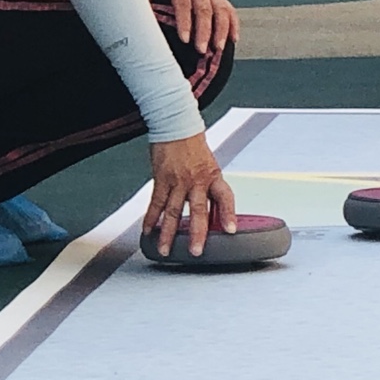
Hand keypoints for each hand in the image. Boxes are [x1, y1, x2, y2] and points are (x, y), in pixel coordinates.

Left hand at [140, 0, 239, 53]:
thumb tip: (138, 12)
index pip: (184, 3)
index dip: (184, 22)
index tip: (184, 39)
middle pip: (205, 9)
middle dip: (204, 31)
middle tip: (201, 50)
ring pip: (221, 10)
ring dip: (222, 30)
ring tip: (217, 48)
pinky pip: (230, 10)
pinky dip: (233, 25)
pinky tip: (233, 39)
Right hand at [145, 132, 236, 257]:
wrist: (176, 128)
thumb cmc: (194, 149)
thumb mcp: (210, 168)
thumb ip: (211, 191)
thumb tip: (216, 215)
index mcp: (213, 177)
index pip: (225, 197)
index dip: (228, 214)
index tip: (231, 230)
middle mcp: (196, 181)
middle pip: (198, 210)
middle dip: (197, 233)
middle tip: (196, 251)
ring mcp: (177, 181)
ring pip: (173, 211)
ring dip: (168, 233)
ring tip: (166, 249)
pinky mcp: (161, 180)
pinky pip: (155, 203)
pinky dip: (151, 218)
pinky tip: (148, 231)